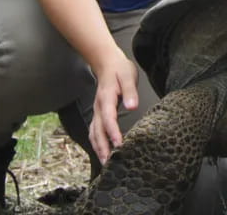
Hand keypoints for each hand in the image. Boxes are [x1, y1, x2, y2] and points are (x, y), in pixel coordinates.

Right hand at [88, 48, 139, 163]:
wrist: (107, 63)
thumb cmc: (120, 70)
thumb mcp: (128, 76)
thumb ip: (130, 92)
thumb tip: (132, 106)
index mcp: (106, 98)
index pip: (108, 118)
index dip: (113, 132)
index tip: (119, 145)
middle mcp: (99, 107)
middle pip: (97, 131)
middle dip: (102, 147)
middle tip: (109, 163)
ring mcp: (96, 111)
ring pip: (94, 133)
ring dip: (98, 148)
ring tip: (105, 163)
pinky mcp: (98, 113)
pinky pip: (95, 130)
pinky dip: (97, 142)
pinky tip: (102, 151)